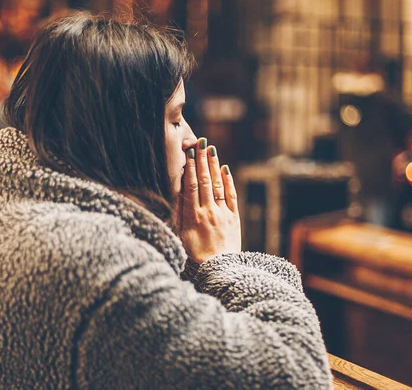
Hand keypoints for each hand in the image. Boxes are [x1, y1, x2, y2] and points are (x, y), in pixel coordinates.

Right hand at [178, 138, 241, 263]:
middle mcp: (209, 212)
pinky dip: (228, 181)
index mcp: (193, 217)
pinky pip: (231, 196)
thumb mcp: (182, 236)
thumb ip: (180, 214)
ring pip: (218, 185)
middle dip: (202, 160)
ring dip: (213, 166)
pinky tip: (224, 169)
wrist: (219, 269)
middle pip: (204, 181)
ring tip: (211, 149)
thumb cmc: (195, 255)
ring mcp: (223, 214)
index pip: (191, 187)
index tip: (188, 153)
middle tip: (200, 142)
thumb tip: (177, 193)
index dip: (190, 168)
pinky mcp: (234, 218)